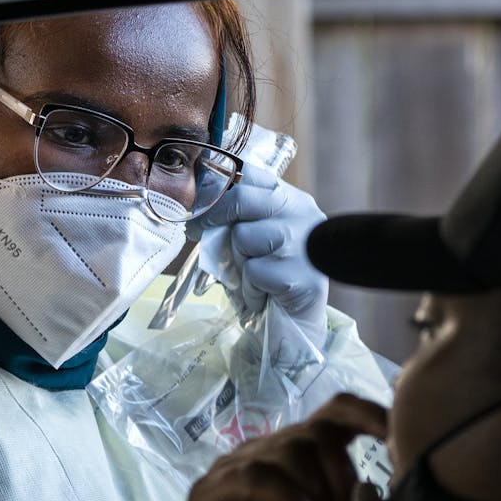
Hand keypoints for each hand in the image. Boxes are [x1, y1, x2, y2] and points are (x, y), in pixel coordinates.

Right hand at [184, 394, 387, 500]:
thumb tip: (406, 477)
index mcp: (299, 457)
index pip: (336, 411)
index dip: (370, 413)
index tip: (401, 437)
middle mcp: (265, 454)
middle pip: (317, 433)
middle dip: (345, 479)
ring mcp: (233, 470)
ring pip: (290, 451)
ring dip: (320, 495)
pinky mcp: (209, 494)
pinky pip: (257, 480)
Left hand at [189, 165, 328, 333]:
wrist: (294, 325)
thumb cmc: (268, 280)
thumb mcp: (251, 241)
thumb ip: (236, 220)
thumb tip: (198, 208)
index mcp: (292, 200)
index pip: (251, 174)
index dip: (217, 187)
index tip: (198, 204)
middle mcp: (302, 216)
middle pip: (242, 199)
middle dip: (213, 216)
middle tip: (196, 231)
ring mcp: (304, 246)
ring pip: (244, 237)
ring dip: (237, 262)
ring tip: (250, 277)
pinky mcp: (302, 277)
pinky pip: (254, 272)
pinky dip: (249, 289)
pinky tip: (262, 296)